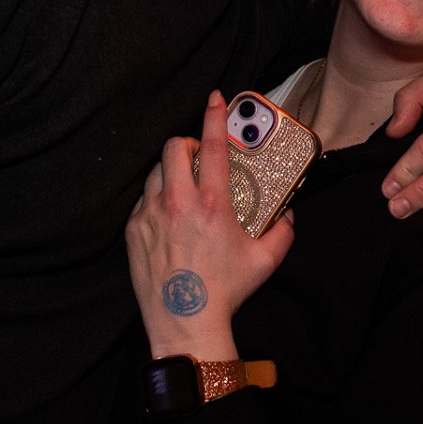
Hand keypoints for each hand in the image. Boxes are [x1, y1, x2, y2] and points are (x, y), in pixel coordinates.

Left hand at [126, 92, 293, 358]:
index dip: (215, 115)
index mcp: (213, 203)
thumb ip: (283, 232)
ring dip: (170, 171)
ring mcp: (151, 215)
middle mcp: (178, 202)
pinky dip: (156, 199)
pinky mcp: (134, 231)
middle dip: (186, 143)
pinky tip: (168, 216)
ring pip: (155, 172)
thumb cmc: (226, 292)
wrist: (186, 324)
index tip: (216, 99)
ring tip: (183, 187)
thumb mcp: (265, 261)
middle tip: (197, 155)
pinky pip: (143, 201)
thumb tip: (288, 215)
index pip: (212, 144)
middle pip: (173, 147)